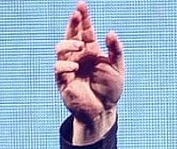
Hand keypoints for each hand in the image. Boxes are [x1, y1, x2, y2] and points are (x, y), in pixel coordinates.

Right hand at [55, 1, 123, 140]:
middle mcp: (79, 56)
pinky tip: (75, 67)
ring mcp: (70, 67)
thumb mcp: (118, 68)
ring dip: (69, 43)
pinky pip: (58, 67)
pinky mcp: (63, 80)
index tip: (82, 5)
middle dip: (73, 23)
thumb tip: (110, 32)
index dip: (83, 18)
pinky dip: (65, 65)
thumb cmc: (111, 90)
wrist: (103, 111)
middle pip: (71, 34)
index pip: (85, 30)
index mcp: (91, 51)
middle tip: (76, 14)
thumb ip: (116, 50)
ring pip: (60, 48)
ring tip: (81, 46)